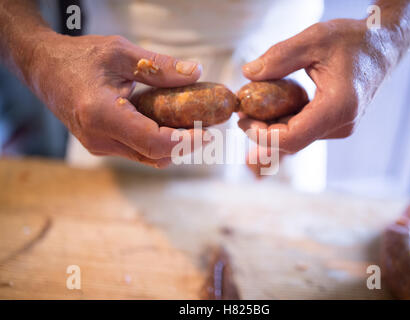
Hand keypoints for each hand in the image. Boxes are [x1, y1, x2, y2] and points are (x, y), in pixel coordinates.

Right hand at [29, 34, 202, 167]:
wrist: (44, 68)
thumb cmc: (78, 57)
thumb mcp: (121, 53)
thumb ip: (159, 67)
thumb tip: (196, 73)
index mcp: (101, 115)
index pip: (153, 142)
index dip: (186, 142)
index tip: (208, 133)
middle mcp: (99, 138)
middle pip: (154, 155)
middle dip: (185, 145)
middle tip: (208, 125)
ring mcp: (99, 145)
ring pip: (147, 157)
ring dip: (173, 145)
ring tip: (194, 123)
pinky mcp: (101, 145)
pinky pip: (137, 151)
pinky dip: (158, 142)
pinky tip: (170, 123)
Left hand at [239, 19, 390, 154]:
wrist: (383, 45)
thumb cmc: (354, 39)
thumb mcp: (313, 39)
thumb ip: (279, 57)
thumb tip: (248, 74)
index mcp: (338, 107)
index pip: (292, 138)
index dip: (262, 135)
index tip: (243, 119)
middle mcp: (341, 124)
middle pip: (291, 141)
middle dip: (262, 130)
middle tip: (242, 111)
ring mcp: (340, 127)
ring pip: (296, 137)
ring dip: (272, 126)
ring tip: (254, 106)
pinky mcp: (336, 124)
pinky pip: (304, 130)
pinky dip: (285, 121)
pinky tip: (273, 106)